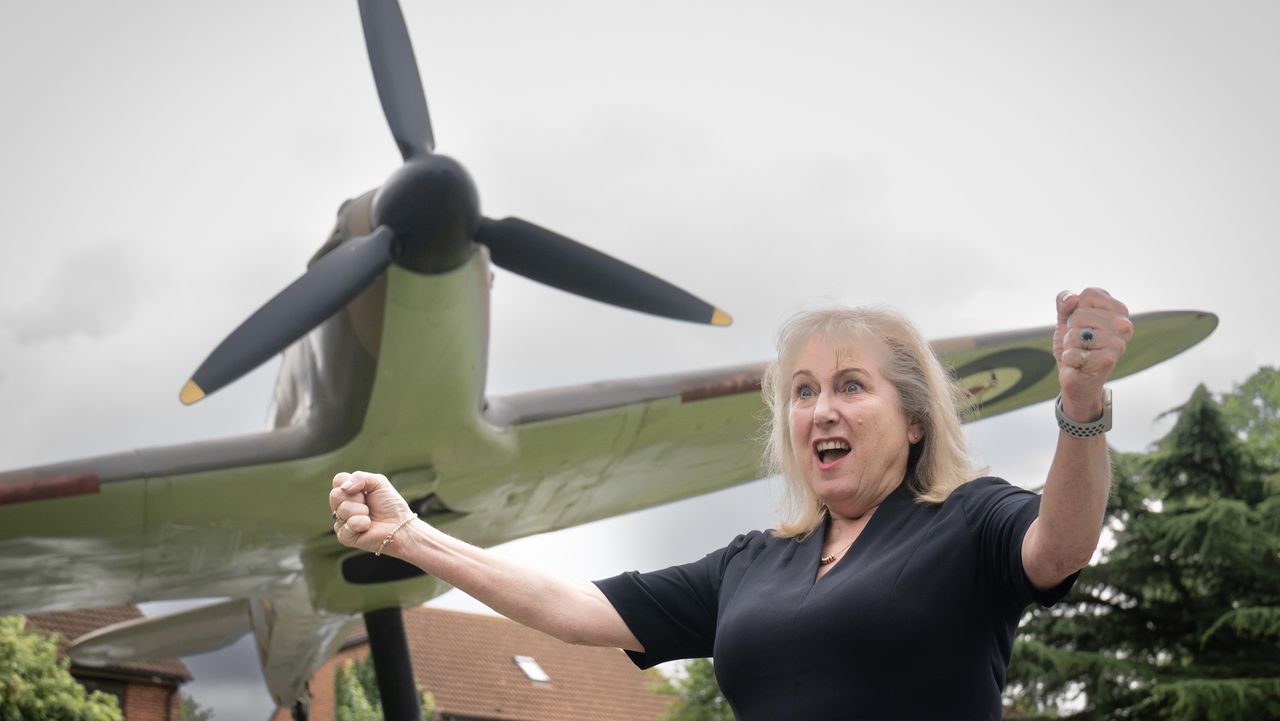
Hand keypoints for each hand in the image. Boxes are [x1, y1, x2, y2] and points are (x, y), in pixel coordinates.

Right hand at [329, 471, 415, 554]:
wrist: (400, 525)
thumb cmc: (390, 504)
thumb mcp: (379, 482)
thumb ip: (360, 477)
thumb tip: (343, 488)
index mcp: (349, 492)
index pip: (338, 480)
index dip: (351, 483)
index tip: (365, 490)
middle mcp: (342, 506)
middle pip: (335, 495)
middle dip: (357, 497)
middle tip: (368, 503)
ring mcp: (342, 521)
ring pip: (342, 510)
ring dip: (361, 511)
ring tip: (370, 516)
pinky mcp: (345, 536)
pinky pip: (345, 526)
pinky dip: (360, 524)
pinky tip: (368, 526)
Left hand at [1053, 288, 1132, 419]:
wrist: (1077, 378)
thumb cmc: (1075, 346)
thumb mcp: (1066, 320)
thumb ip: (1065, 304)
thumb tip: (1071, 297)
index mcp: (1118, 311)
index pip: (1089, 294)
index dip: (1076, 309)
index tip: (1082, 323)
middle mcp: (1123, 325)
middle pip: (1079, 314)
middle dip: (1071, 330)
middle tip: (1081, 342)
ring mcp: (1118, 342)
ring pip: (1075, 334)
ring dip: (1070, 346)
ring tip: (1081, 352)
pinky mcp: (1109, 360)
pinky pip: (1073, 353)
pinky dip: (1069, 359)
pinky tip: (1080, 364)